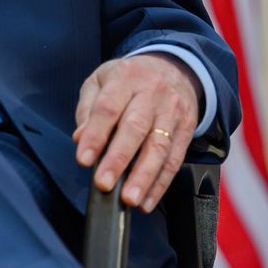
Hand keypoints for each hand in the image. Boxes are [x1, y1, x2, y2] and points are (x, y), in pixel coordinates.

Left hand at [73, 54, 200, 212]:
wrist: (174, 66)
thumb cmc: (130, 79)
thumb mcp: (101, 80)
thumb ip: (88, 109)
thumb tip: (80, 138)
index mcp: (125, 77)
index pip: (108, 107)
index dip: (95, 134)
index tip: (84, 160)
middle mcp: (152, 92)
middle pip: (135, 127)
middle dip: (119, 159)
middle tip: (104, 184)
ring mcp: (172, 110)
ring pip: (159, 146)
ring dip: (144, 176)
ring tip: (129, 199)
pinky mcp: (186, 128)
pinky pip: (175, 158)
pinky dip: (161, 183)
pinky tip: (147, 200)